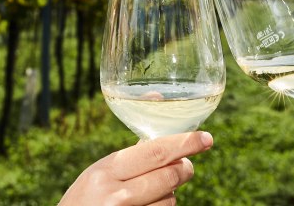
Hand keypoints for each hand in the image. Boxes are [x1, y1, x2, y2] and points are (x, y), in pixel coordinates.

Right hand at [59, 131, 213, 205]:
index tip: (206, 138)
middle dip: (184, 169)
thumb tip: (158, 98)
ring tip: (154, 192)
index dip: (185, 143)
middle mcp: (115, 194)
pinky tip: (147, 205)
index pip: (155, 151)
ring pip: (170, 200)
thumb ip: (132, 152)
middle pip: (169, 176)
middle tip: (186, 166)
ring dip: (170, 193)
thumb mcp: (100, 172)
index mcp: (106, 170)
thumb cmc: (86, 199)